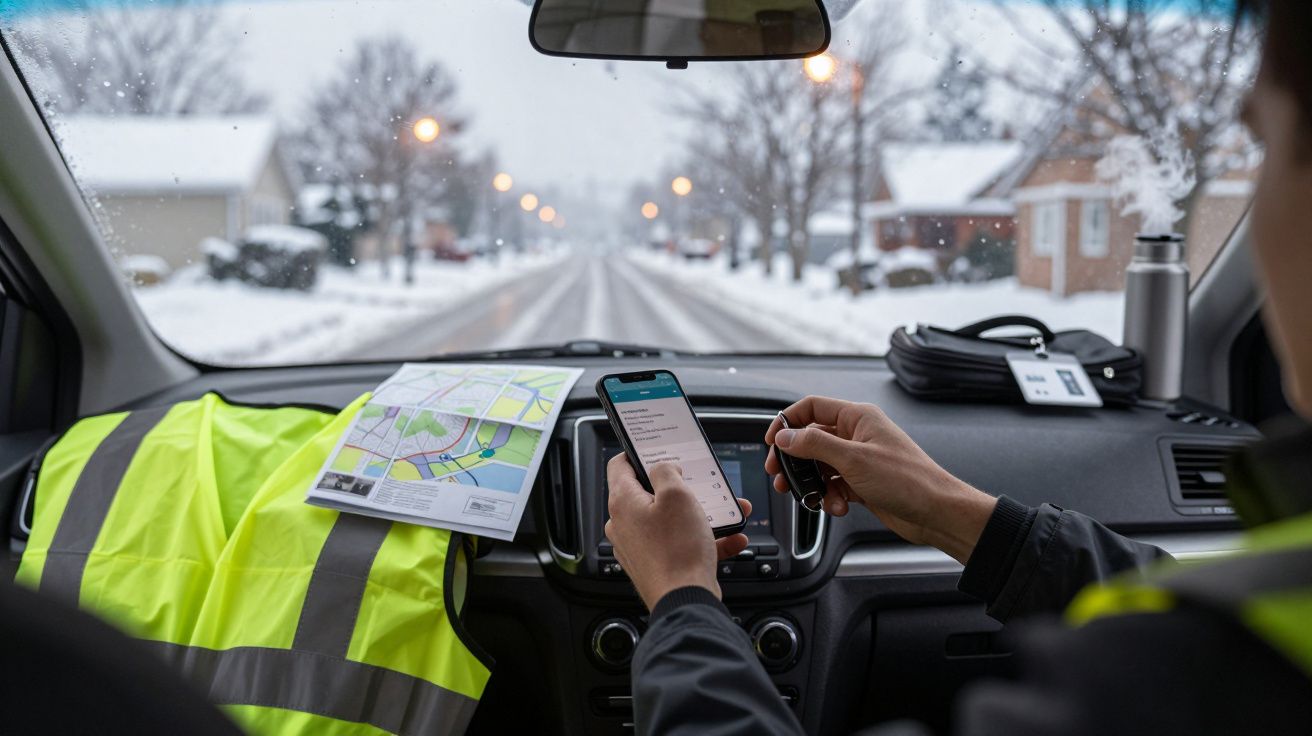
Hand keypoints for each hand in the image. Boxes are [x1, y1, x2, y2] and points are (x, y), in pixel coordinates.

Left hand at [604, 455, 751, 609]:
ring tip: (727, 513)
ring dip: (701, 514)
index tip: (656, 450)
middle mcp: (625, 525)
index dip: (638, 453)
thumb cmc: (677, 551)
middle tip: (700, 484)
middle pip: (649, 494)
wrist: (685, 600)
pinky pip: (681, 544)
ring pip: (671, 521)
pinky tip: (731, 539)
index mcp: (623, 503)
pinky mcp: (656, 565)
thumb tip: (663, 467)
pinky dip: (704, 540)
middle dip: (682, 489)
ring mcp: (639, 547)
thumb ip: (667, 471)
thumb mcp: (677, 495)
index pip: (619, 466)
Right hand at [765, 396, 995, 563]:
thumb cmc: (908, 480)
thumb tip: (786, 437)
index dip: (788, 422)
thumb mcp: (853, 459)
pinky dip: (830, 497)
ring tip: (812, 498)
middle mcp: (858, 435)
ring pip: (821, 466)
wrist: (936, 512)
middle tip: (781, 476)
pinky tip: (837, 507)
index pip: (812, 407)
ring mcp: (860, 459)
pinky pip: (834, 485)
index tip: (772, 441)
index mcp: (858, 417)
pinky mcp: (862, 482)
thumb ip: (814, 445)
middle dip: (795, 461)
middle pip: (812, 440)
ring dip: (814, 484)